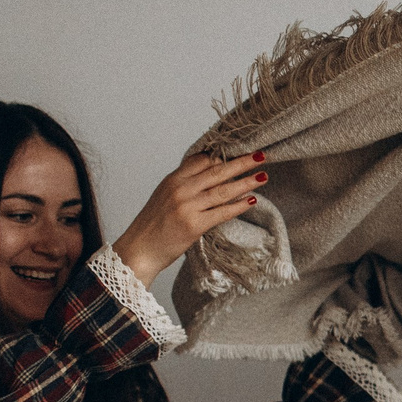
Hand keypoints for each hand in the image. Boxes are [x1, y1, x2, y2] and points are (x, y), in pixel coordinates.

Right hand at [111, 150, 269, 288]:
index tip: (240, 151)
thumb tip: (209, 175)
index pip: (202, 160)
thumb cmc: (152, 226)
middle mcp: (180, 190)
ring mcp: (187, 207)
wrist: (139, 250)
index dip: (223, 156)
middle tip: (260, 156)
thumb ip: (184, 185)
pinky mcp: (194, 225)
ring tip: (262, 176)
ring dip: (246, 182)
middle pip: (216, 171)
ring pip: (223, 190)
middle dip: (241, 162)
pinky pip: (222, 212)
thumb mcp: (164, 196)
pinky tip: (252, 200)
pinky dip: (239, 205)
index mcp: (172, 180)